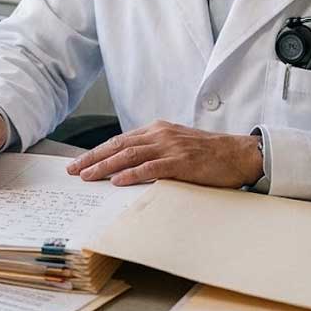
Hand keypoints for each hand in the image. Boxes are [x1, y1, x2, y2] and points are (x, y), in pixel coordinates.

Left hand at [66, 120, 262, 187]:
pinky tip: (118, 181)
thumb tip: (127, 165)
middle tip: (74, 171)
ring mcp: (170, 147)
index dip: (97, 152)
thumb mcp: (176, 143)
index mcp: (157, 129)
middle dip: (93, 158)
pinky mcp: (182, 162)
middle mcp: (160, 134)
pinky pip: (152, 167)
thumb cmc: (207, 152)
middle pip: (119, 146)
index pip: (120, 140)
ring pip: (130, 156)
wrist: (237, 153)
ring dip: (106, 167)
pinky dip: (132, 174)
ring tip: (88, 176)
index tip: (79, 163)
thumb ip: (154, 149)